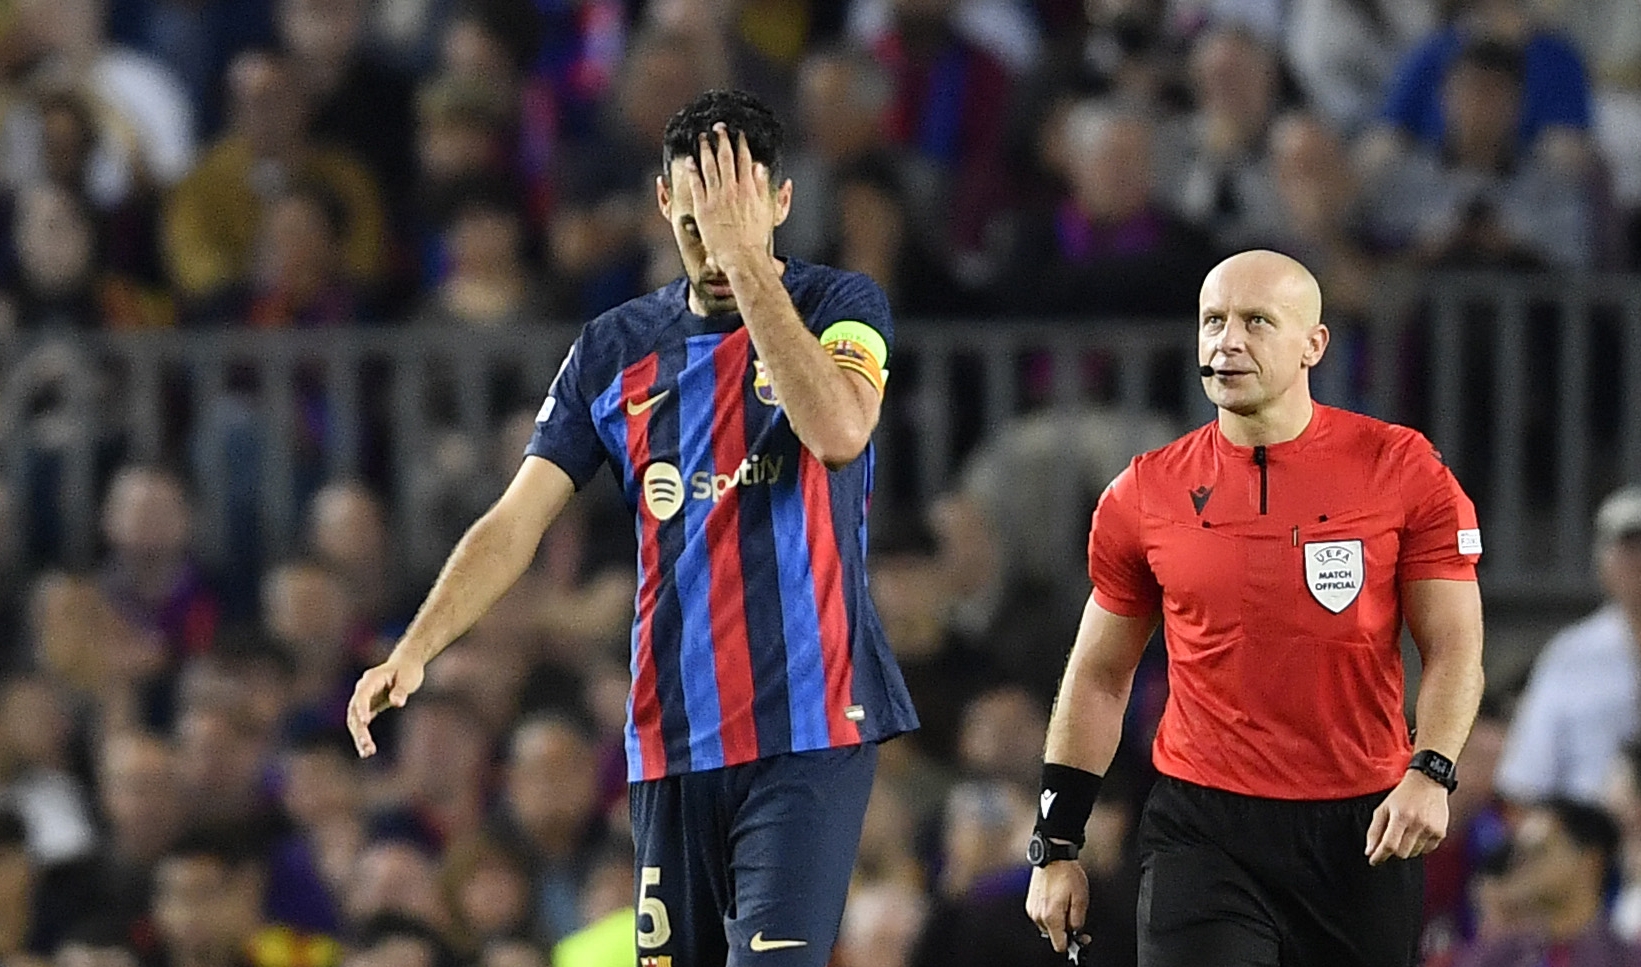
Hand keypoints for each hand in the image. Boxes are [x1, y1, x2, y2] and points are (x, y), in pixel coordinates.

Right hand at [346, 653, 425, 757]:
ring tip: (367, 753)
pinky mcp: (367, 708)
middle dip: (359, 729)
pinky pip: (361, 724)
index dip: (361, 708)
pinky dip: (363, 736)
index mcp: (371, 679)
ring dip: (359, 736)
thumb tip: (397, 702)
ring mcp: (363, 699)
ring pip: (355, 720)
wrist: (405, 666)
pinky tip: (367, 751)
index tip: (364, 721)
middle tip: (367, 746)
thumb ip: (401, 690)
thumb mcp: (408, 678)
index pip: (362, 695)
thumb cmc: (408, 671)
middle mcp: (363, 689)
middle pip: (354, 711)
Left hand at [680, 123, 775, 272]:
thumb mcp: (765, 209)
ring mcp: (717, 198)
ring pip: (709, 167)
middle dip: (722, 140)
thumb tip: (761, 168)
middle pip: (726, 158)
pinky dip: (693, 171)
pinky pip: (696, 184)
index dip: (741, 144)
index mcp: (748, 188)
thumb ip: (762, 187)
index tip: (738, 133)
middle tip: (718, 127)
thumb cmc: (755, 237)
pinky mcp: (703, 208)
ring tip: (702, 138)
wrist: (742, 255)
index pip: (744, 159)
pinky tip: (689, 161)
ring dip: (705, 150)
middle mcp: (732, 189)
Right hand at [1026, 858, 1089, 954]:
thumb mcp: (1081, 898)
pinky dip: (1050, 912)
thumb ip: (1078, 920)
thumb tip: (1076, 932)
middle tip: (1074, 912)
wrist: (1052, 856)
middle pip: (1054, 935)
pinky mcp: (1030, 903)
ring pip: (1048, 926)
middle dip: (1065, 928)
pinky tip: (1056, 898)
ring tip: (1064, 901)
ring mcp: (1032, 909)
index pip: (1059, 945)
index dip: (1072, 943)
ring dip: (1057, 920)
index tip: (1080, 935)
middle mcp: (1038, 916)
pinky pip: (1042, 916)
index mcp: (1051, 917)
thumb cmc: (1067, 874)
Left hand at [1365, 770, 1448, 864]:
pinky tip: (1417, 833)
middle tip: (1391, 841)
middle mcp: (1417, 823)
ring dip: (1406, 848)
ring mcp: (1431, 829)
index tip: (1373, 861)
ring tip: (1405, 832)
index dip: (1379, 856)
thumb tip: (1370, 852)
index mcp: (1401, 816)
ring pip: (1414, 853)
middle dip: (1393, 851)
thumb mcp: (1383, 808)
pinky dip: (1419, 846)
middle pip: (1402, 853)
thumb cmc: (1403, 795)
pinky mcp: (1441, 833)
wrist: (1428, 782)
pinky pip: (1427, 850)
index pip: (1389, 844)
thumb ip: (1375, 830)